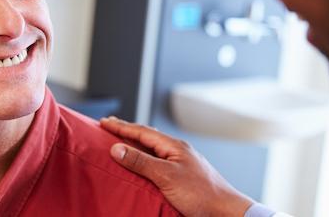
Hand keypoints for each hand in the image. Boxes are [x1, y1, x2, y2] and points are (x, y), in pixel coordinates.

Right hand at [100, 116, 253, 216]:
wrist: (225, 211)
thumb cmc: (200, 194)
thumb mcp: (166, 176)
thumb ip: (141, 162)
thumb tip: (117, 148)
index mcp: (173, 146)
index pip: (141, 131)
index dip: (120, 126)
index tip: (103, 121)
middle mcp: (177, 151)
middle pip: (147, 137)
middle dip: (127, 131)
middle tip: (109, 127)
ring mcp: (181, 163)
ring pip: (153, 149)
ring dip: (136, 144)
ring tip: (122, 143)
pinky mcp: (183, 176)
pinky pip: (159, 161)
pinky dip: (145, 159)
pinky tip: (143, 165)